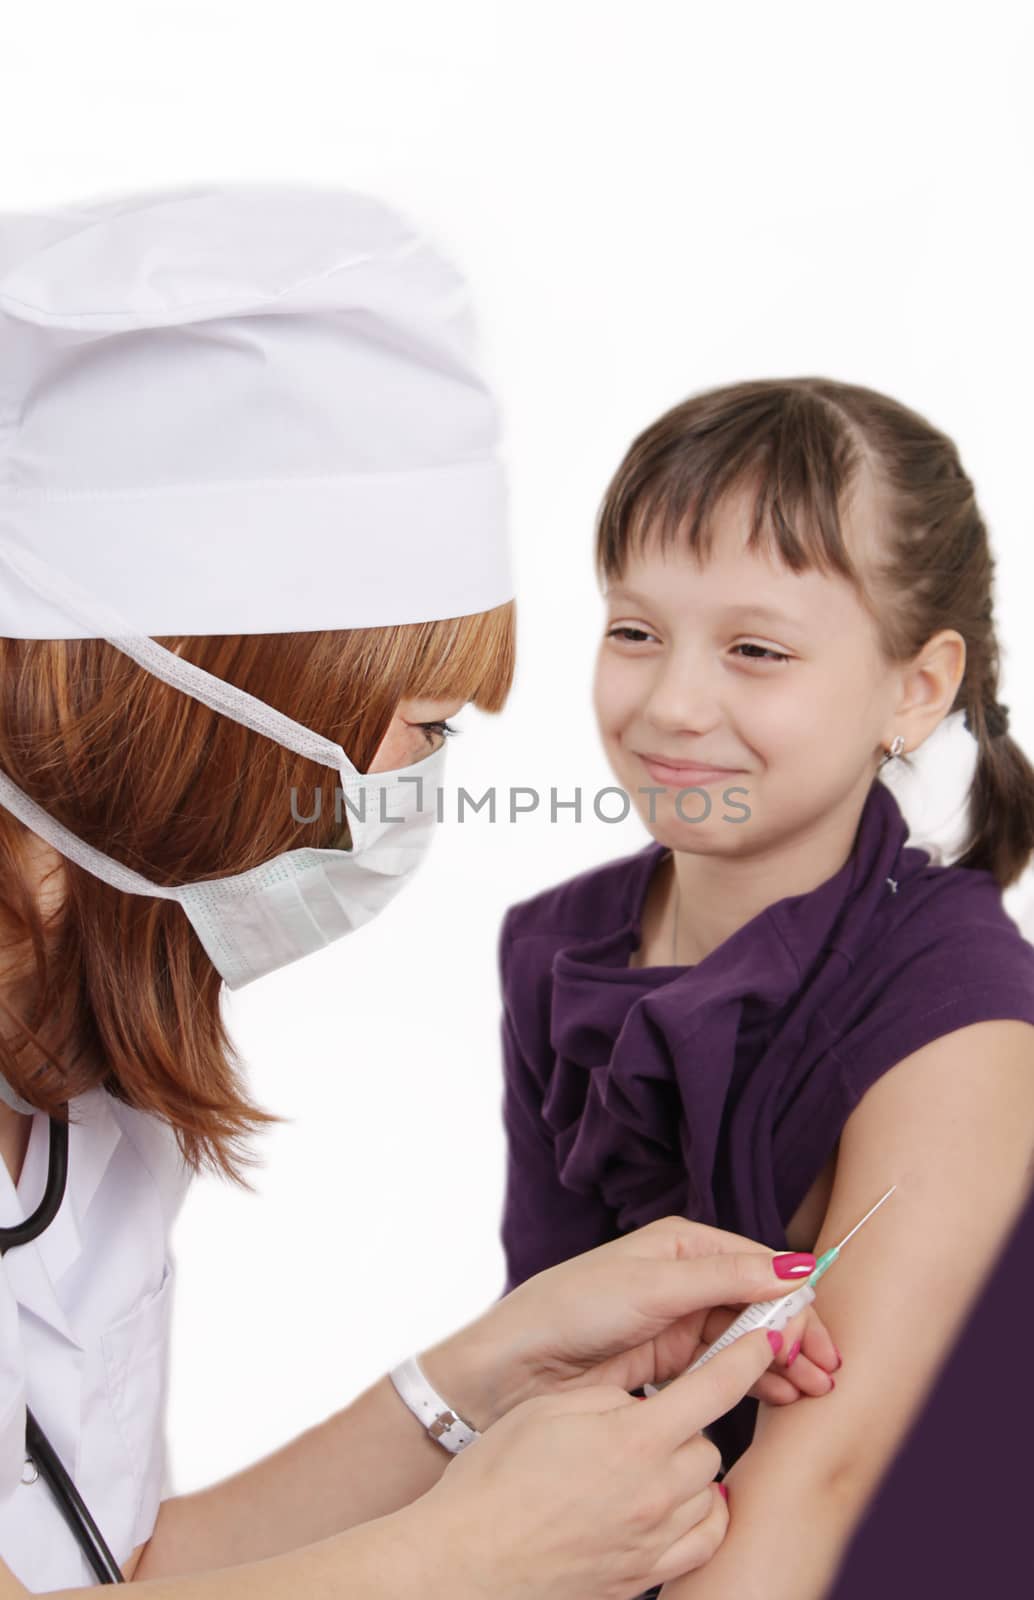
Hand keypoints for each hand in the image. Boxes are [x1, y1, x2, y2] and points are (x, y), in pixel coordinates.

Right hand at [405, 1327, 780, 1599]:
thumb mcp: (554, 1410)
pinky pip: (701, 1540)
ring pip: (708, 1489)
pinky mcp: (644, 1577)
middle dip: (689, 1423)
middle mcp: (657, 1492)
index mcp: (635, 1438)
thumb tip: (644, 1403)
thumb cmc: (496, 1478)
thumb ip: (613, 1397)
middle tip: (648, 1418)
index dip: (746, 1354)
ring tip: (649, 1461)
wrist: (466, 1560)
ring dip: (690, 1469)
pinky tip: (674, 1503)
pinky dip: (699, 1516)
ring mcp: (654, 1540)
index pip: (715, 1386)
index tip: (767, 1334)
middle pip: (709, 1442)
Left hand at [421, 1216, 837, 1427]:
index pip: (759, 1268)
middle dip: (797, 1337)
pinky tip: (779, 1399)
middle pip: (760, 1306)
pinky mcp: (667, 1365)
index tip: (818, 1340)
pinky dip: (755, 1383)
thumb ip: (726, 1280)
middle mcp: (684, 1280)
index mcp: (682, 1245)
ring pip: (747, 1341)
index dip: (796, 1302)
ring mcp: (677, 1324)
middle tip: (827, 1376)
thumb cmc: (571, 1310)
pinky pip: (724, 1371)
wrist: (511, 1369)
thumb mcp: (652, 1288)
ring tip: (811, 1394)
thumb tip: (798, 1267)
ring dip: (782, 1363)